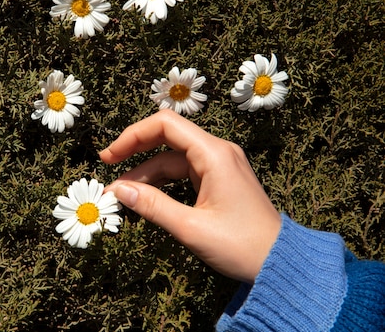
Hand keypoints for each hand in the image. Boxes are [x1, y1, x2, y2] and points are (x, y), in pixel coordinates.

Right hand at [99, 110, 280, 283]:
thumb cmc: (242, 246)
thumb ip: (152, 206)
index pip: (166, 125)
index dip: (133, 136)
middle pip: (167, 137)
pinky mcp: (219, 179)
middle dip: (135, 151)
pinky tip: (145, 196)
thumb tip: (117, 191)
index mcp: (215, 154)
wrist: (281, 263)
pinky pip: (183, 172)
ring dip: (146, 173)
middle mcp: (218, 152)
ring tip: (121, 193)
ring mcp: (219, 165)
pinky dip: (162, 182)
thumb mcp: (191, 228)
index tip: (109, 156)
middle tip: (108, 167)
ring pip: (172, 158)